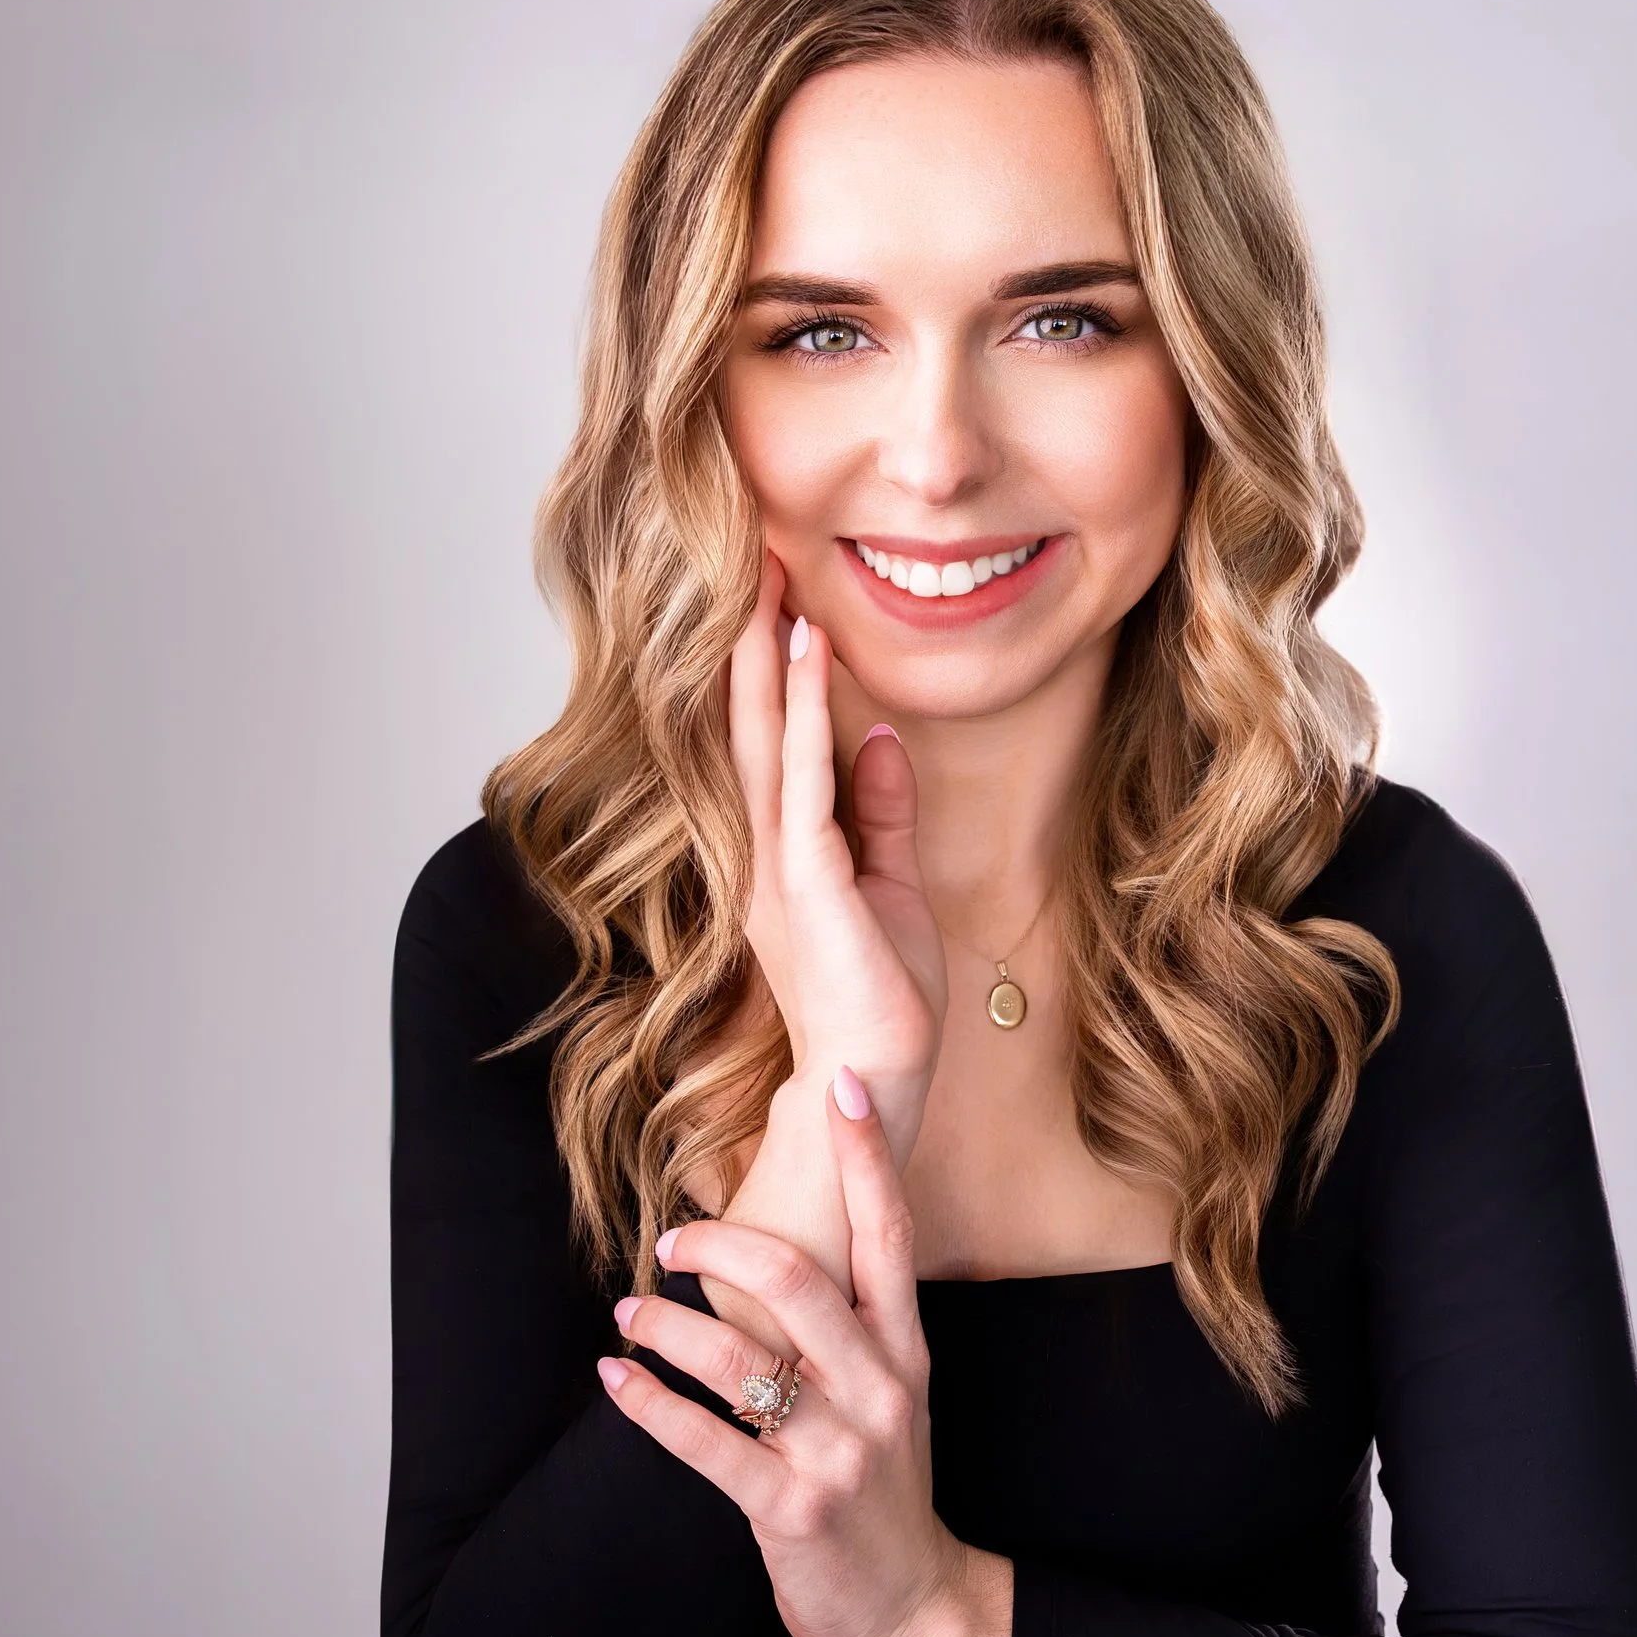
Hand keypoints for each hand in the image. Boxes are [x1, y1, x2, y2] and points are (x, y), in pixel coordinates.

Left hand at [598, 1065, 1012, 1636]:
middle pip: (802, 1280)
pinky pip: (705, 1442)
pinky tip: (616, 1379)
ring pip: (739, 1360)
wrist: (911, 1606)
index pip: (890, 1232)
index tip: (842, 1082)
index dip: (866, 1156)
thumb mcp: (888, 1391)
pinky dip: (649, 1404)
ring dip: (666, 1327)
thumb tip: (771, 1239)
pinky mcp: (792, 1508)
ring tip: (627, 1315)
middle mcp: (880, 1388)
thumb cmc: (881, 1483)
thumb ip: (844, 1321)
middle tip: (672, 1241)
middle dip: (724, 1244)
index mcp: (905, 1349)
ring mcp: (839, 1450)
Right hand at [728, 553, 944, 1166]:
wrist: (872, 1079)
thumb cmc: (881, 998)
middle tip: (749, 557)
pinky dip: (802, 711)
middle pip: (746, 725)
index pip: (764, 743)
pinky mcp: (808, 880)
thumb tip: (884, 741)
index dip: (761, 669)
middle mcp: (762, 851)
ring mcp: (778, 864)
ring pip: (763, 736)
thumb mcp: (891, 889)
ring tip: (768, 579)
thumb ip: (881, 815)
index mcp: (780, 854)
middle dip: (747, 641)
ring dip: (764, 655)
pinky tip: (806, 654)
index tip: (768, 596)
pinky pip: (801, 777)